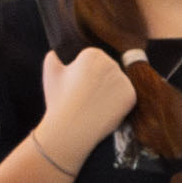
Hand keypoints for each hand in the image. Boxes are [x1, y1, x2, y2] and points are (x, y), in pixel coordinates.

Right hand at [33, 45, 139, 167]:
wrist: (70, 129)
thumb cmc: (58, 101)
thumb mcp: (50, 74)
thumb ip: (52, 58)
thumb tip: (54, 54)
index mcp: (92, 54)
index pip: (94, 61)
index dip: (84, 76)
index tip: (77, 88)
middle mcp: (111, 63)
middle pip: (108, 71)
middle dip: (99, 83)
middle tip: (85, 98)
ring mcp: (123, 79)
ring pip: (117, 85)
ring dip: (109, 93)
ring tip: (93, 105)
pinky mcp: (131, 96)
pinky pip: (126, 98)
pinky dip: (118, 106)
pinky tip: (104, 111)